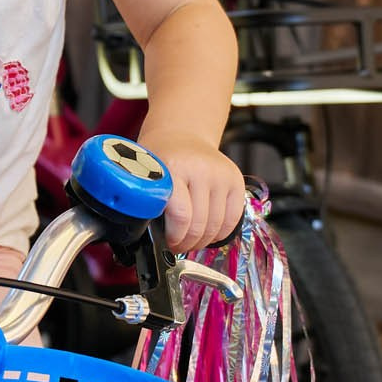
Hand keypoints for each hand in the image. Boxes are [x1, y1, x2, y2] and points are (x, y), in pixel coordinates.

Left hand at [140, 133, 245, 254]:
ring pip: (216, 226)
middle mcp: (201, 169)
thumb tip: (151, 238)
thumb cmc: (160, 158)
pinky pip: (233, 219)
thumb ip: (148, 203)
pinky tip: (207, 232)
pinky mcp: (236, 180)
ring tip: (190, 240)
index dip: (174, 237)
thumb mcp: (145, 176)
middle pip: (199, 224)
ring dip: (202, 241)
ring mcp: (221, 175)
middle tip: (177, 246)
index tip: (167, 243)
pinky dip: (220, 233)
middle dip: (187, 243)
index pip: (182, 216)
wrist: (182, 135)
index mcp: (174, 168)